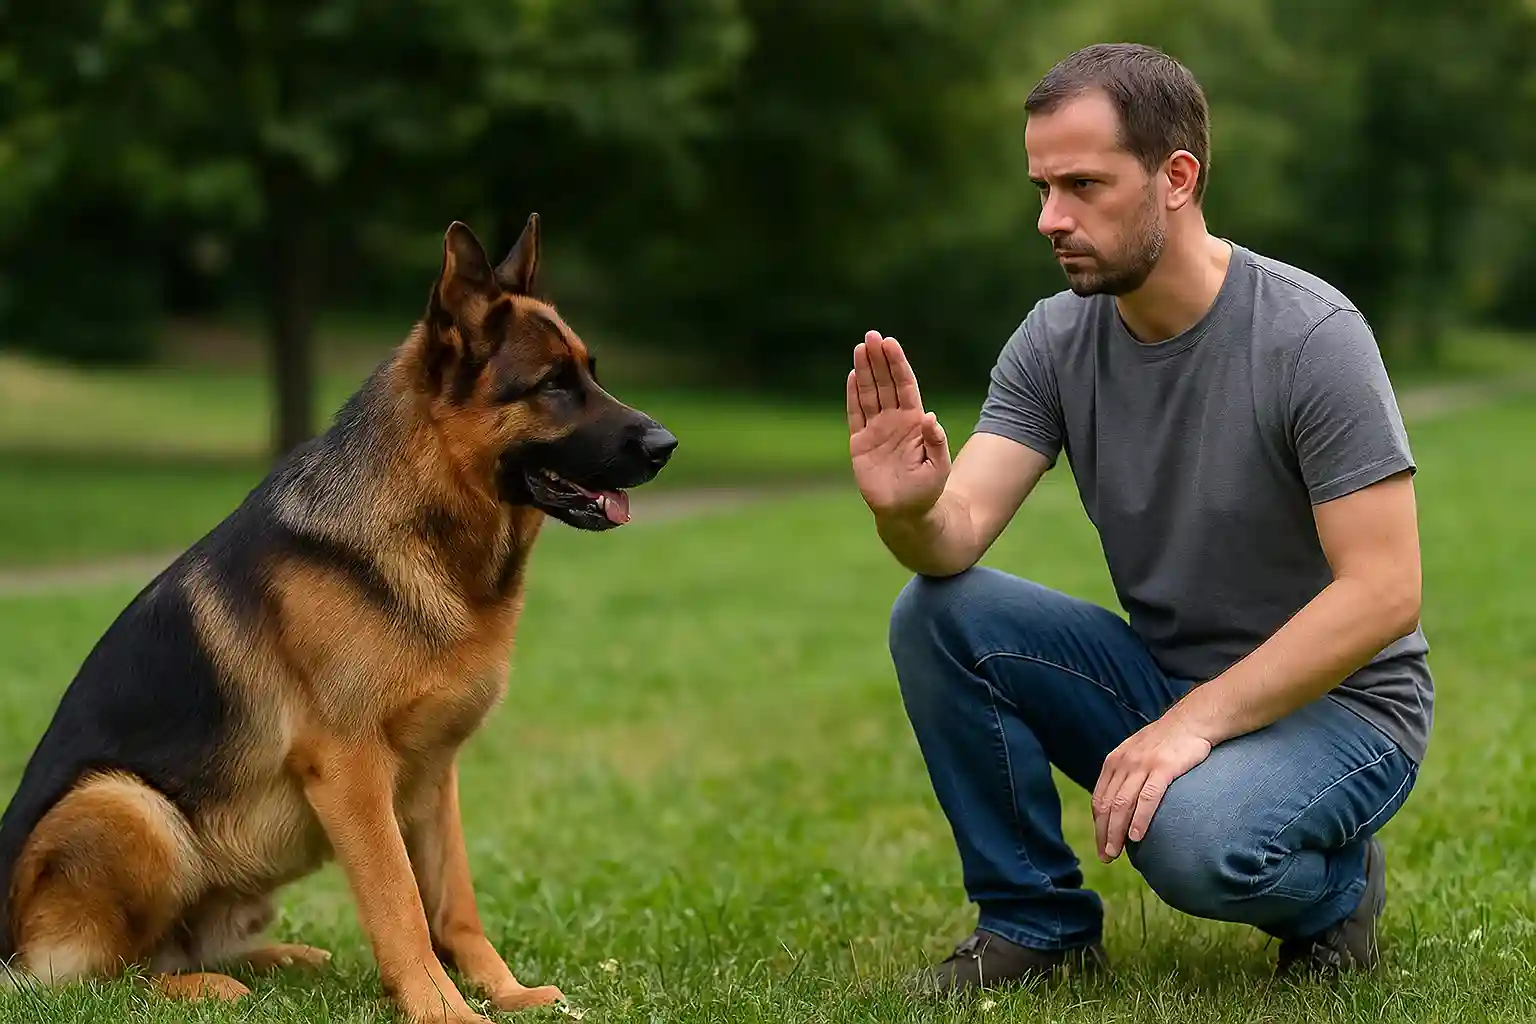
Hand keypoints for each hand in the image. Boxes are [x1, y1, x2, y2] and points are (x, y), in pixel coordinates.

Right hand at [847, 330, 949, 519]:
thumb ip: (935, 442)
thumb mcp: (938, 467)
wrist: (906, 513)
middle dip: (878, 359)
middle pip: (885, 383)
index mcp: (914, 422)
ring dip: (865, 370)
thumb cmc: (927, 491)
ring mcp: (876, 430)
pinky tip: (852, 376)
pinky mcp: (860, 443)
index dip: (897, 364)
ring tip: (860, 347)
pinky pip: (855, 414)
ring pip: (869, 393)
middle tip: (871, 336)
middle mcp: (894, 421)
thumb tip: (930, 417)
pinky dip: (853, 395)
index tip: (890, 343)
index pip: (904, 386)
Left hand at [1091, 713, 1212, 861]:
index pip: (1099, 799)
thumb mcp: (1138, 752)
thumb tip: (1122, 803)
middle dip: (1103, 833)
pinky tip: (1136, 836)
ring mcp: (1142, 765)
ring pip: (1122, 804)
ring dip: (1116, 831)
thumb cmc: (1168, 741)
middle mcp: (1124, 763)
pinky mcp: (1163, 768)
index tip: (1101, 845)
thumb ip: (1127, 774)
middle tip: (1107, 856)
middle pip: (1107, 805)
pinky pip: (1147, 798)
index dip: (1098, 825)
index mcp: (1114, 761)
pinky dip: (1139, 819)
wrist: (1193, 720)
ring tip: (1116, 852)